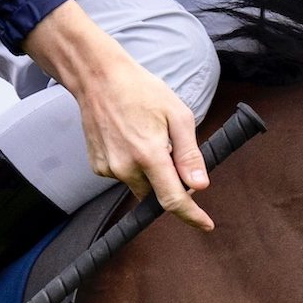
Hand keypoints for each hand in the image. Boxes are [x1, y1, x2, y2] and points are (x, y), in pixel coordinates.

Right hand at [21, 3, 212, 229]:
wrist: (98, 78)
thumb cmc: (141, 91)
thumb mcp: (177, 115)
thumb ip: (189, 154)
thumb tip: (201, 185)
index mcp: (149, 155)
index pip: (173, 200)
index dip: (191, 215)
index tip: (205, 224)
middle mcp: (126, 167)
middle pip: (157, 192)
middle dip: (169, 179)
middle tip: (169, 147)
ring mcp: (108, 169)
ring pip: (140, 184)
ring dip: (149, 170)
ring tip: (144, 134)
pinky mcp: (97, 167)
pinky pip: (123, 175)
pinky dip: (132, 164)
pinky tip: (128, 137)